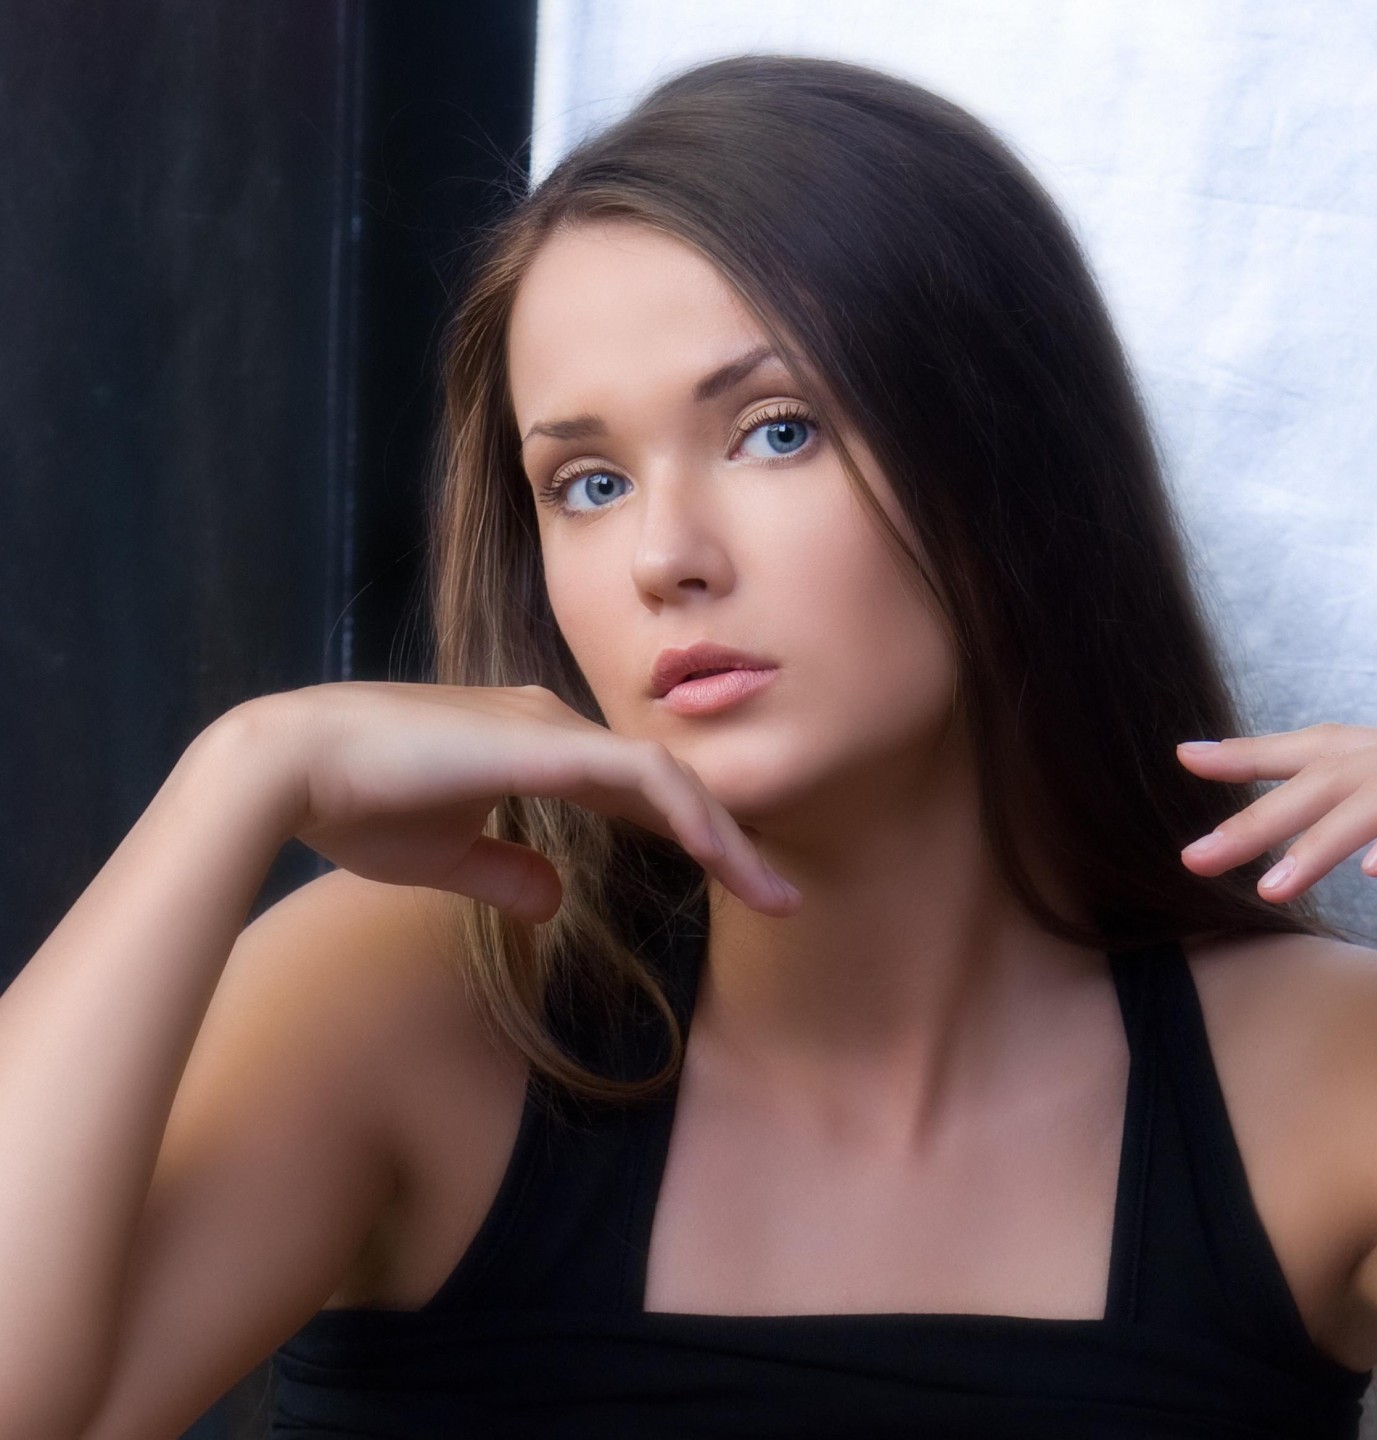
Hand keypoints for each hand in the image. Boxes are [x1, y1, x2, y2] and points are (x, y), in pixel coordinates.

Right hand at [231, 682, 799, 924]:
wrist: (288, 767)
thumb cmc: (353, 805)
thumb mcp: (442, 854)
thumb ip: (504, 871)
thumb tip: (552, 897)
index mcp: (533, 744)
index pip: (634, 789)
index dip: (685, 832)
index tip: (730, 880)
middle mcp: (553, 724)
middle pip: (666, 783)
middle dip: (727, 837)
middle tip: (780, 894)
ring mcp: (552, 726)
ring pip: (669, 779)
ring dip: (727, 837)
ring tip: (774, 894)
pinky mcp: (545, 741)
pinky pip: (644, 777)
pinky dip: (690, 815)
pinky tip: (724, 858)